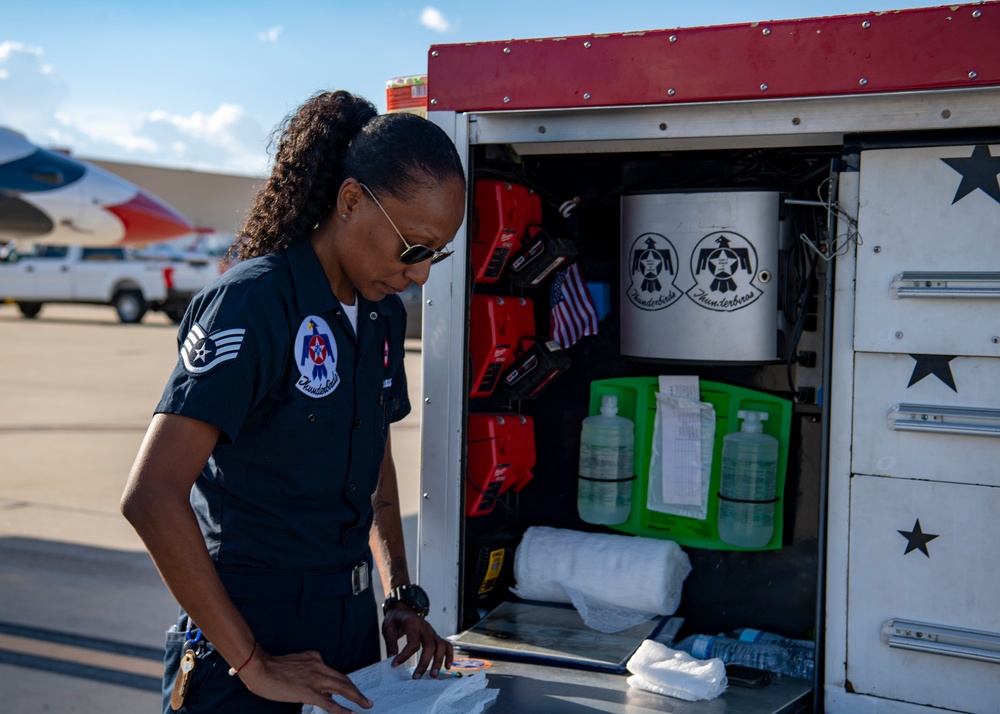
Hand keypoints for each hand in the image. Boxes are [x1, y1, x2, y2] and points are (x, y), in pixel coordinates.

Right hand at [239, 647, 371, 712]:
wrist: (260, 667)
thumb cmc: (272, 667)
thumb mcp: (295, 662)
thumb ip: (307, 668)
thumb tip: (315, 679)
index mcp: (315, 658)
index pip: (335, 673)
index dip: (346, 683)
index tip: (353, 691)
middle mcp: (319, 666)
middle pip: (344, 680)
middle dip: (356, 691)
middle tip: (367, 701)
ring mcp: (315, 679)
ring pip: (342, 689)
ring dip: (356, 698)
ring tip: (367, 705)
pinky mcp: (309, 692)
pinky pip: (330, 703)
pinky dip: (343, 710)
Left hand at [381, 604, 453, 677]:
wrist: (403, 609)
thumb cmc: (395, 619)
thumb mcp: (388, 628)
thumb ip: (391, 643)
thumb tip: (392, 659)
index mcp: (413, 624)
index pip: (413, 643)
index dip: (404, 656)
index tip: (394, 665)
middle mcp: (425, 627)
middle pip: (430, 646)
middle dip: (424, 663)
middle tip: (417, 677)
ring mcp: (432, 631)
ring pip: (441, 646)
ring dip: (438, 661)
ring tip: (433, 675)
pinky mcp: (435, 636)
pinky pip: (447, 645)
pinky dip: (449, 655)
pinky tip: (446, 666)